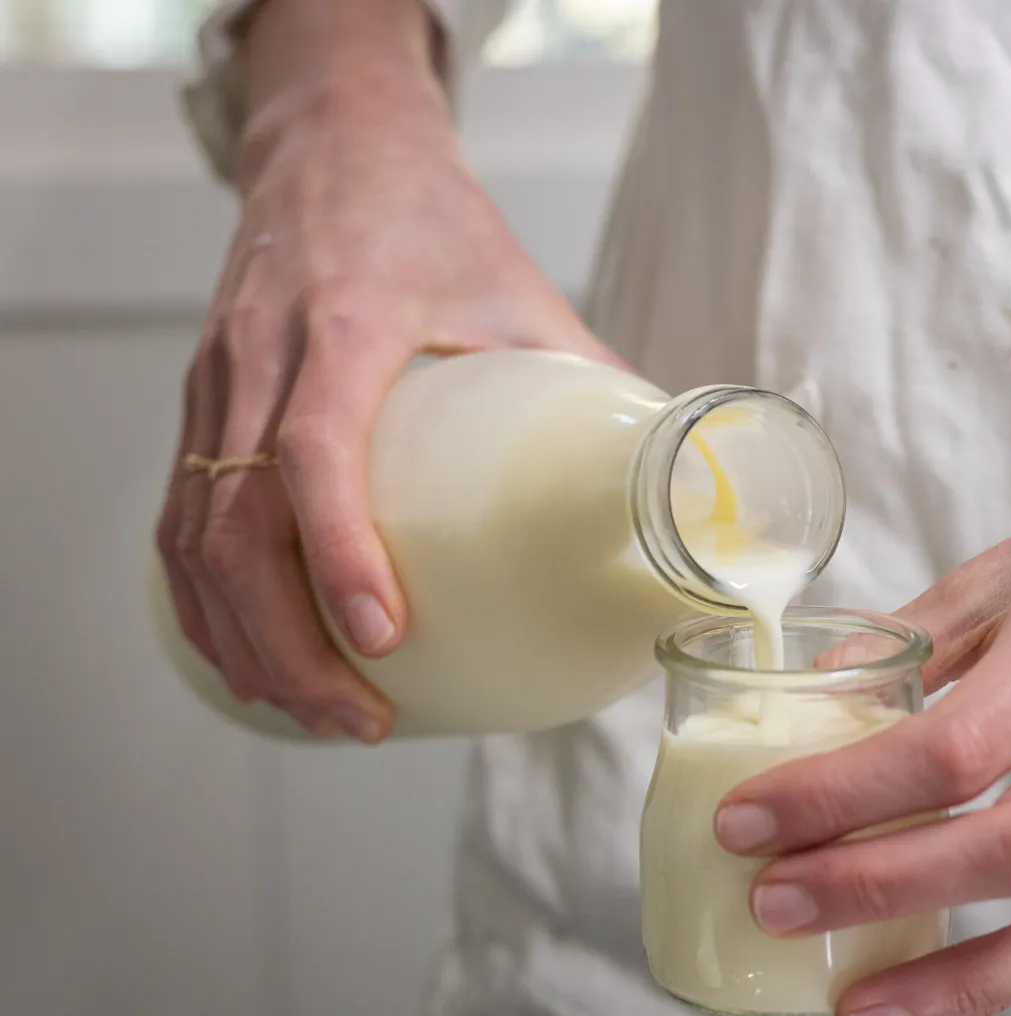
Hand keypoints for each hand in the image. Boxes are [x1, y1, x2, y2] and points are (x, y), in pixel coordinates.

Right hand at [157, 11, 620, 741]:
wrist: (333, 143)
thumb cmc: (433, 218)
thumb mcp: (521, 287)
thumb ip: (591, 381)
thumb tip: (673, 489)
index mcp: (345, 320)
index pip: (315, 448)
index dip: (341, 552)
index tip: (383, 638)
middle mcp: (262, 353)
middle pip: (235, 523)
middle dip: (289, 643)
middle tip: (360, 718)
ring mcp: (216, 381)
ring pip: (192, 535)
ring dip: (246, 642)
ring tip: (319, 714)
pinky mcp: (200, 405)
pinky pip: (179, 520)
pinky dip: (208, 605)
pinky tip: (255, 661)